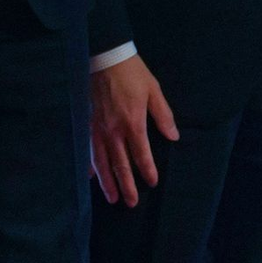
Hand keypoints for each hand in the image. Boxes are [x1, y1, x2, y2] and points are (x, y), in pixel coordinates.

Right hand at [90, 54, 178, 205]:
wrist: (107, 60)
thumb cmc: (134, 74)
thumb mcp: (154, 91)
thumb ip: (163, 115)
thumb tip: (174, 136)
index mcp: (133, 122)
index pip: (141, 153)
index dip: (147, 169)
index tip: (152, 182)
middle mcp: (114, 131)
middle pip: (120, 164)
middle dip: (127, 185)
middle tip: (131, 203)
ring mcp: (98, 130)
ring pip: (102, 163)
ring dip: (108, 182)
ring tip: (112, 198)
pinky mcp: (88, 125)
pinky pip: (88, 151)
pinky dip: (90, 166)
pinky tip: (91, 178)